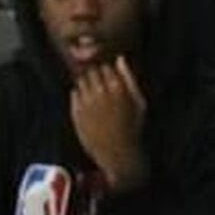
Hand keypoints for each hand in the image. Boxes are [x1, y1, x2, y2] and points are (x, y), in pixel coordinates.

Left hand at [69, 56, 148, 191]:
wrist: (119, 156)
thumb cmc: (132, 130)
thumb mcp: (139, 104)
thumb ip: (129, 79)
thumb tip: (120, 58)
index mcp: (117, 88)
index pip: (105, 65)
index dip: (108, 74)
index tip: (112, 85)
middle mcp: (100, 92)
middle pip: (91, 71)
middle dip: (96, 77)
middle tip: (103, 93)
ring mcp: (87, 102)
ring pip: (81, 81)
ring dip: (88, 86)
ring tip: (97, 101)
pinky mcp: (77, 112)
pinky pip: (74, 93)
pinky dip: (80, 97)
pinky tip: (90, 110)